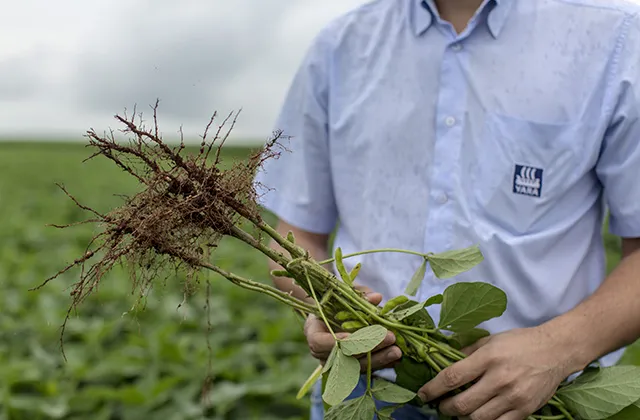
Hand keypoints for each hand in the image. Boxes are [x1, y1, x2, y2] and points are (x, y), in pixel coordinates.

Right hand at [303, 286, 401, 371]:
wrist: (333, 313)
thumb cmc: (337, 301)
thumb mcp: (345, 294)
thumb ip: (359, 296)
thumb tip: (377, 298)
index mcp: (313, 331)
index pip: (319, 342)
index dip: (335, 341)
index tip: (352, 336)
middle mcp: (322, 352)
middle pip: (343, 355)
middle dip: (368, 347)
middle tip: (389, 337)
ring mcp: (335, 363)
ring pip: (356, 366)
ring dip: (378, 359)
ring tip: (396, 351)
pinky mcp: (350, 368)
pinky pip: (366, 369)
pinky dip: (382, 363)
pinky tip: (396, 358)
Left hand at [417, 326, 574, 419]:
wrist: (556, 350)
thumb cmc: (520, 342)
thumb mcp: (490, 340)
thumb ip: (467, 352)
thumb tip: (443, 361)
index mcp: (488, 357)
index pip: (452, 377)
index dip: (433, 389)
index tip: (422, 395)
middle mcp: (499, 379)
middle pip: (462, 404)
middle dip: (445, 408)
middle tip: (440, 405)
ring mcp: (513, 397)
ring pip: (478, 419)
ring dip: (462, 418)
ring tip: (458, 412)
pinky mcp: (525, 410)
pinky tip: (478, 417)